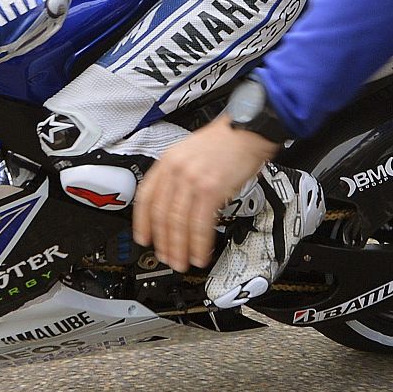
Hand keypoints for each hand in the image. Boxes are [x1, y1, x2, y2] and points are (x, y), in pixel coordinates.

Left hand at [133, 117, 279, 272]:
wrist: (249, 129)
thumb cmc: (227, 140)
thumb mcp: (191, 151)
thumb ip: (179, 175)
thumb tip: (174, 204)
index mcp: (168, 160)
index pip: (146, 196)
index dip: (142, 222)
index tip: (144, 238)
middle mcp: (176, 170)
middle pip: (162, 214)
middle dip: (164, 242)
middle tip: (168, 258)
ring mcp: (192, 179)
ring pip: (179, 222)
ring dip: (181, 248)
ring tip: (184, 262)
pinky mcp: (211, 189)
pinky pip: (200, 223)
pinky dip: (200, 243)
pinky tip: (201, 253)